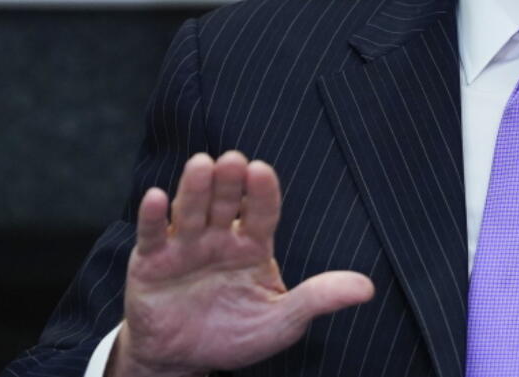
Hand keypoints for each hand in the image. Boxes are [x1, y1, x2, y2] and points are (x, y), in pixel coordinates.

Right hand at [108, 152, 373, 376]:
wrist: (182, 360)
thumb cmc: (235, 334)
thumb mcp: (281, 321)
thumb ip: (317, 299)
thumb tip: (367, 288)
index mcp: (253, 243)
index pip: (263, 211)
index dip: (263, 192)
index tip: (262, 171)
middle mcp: (219, 236)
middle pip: (226, 201)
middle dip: (229, 181)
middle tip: (233, 160)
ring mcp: (184, 245)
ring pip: (190, 210)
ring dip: (195, 187)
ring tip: (201, 165)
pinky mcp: (150, 262)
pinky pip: (152, 235)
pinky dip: (153, 216)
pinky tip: (157, 197)